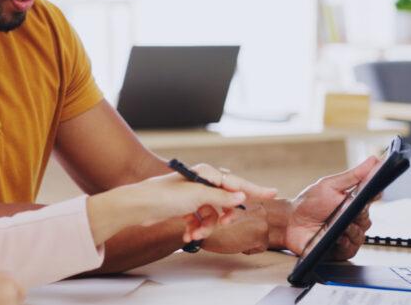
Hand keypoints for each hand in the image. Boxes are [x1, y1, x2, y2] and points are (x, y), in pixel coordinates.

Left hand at [89, 164, 277, 244]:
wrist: (138, 206)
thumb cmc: (165, 195)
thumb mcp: (198, 196)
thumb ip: (221, 197)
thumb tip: (241, 196)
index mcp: (206, 174)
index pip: (235, 183)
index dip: (254, 189)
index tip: (273, 192)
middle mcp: (200, 183)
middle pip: (225, 201)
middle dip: (224, 215)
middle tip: (222, 223)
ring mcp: (192, 196)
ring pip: (211, 215)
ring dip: (206, 226)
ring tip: (196, 233)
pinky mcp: (183, 208)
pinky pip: (198, 220)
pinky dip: (195, 228)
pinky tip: (188, 234)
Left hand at [283, 156, 378, 259]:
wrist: (289, 222)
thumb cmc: (308, 203)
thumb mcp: (330, 185)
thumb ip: (353, 175)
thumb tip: (374, 161)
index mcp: (353, 202)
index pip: (372, 199)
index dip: (375, 195)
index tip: (375, 191)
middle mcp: (353, 219)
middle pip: (367, 219)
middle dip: (358, 214)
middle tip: (348, 209)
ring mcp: (348, 235)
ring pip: (361, 234)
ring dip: (351, 228)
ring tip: (339, 224)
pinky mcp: (342, 249)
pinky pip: (352, 248)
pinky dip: (346, 243)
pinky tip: (338, 237)